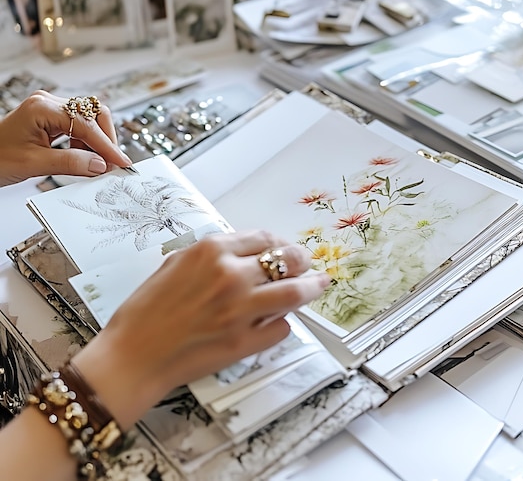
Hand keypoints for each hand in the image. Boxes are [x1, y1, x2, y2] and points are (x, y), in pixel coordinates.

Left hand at [0, 91, 131, 185]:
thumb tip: (100, 165)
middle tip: (112, 163)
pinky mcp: (51, 120)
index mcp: (42, 107)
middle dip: (106, 139)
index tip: (120, 162)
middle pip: (93, 114)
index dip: (106, 145)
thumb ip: (71, 163)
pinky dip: (87, 144)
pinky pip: (79, 127)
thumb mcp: (34, 164)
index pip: (86, 125)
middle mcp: (48, 103)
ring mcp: (50, 110)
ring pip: (89, 120)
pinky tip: (86, 158)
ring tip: (98, 164)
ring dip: (97, 143)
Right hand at [73, 230, 329, 429]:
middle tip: (308, 263)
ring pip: (294, 292)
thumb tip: (245, 254)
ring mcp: (241, 310)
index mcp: (212, 251)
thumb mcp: (176, 264)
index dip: (280, 242)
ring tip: (321, 283)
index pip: (265, 238)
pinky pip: (280, 329)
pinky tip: (279, 321)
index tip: (286, 247)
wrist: (132, 354)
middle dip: (302, 259)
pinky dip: (283, 323)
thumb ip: (213, 254)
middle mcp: (231, 275)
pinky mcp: (244, 342)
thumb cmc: (146, 309)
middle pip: (287, 259)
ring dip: (312, 286)